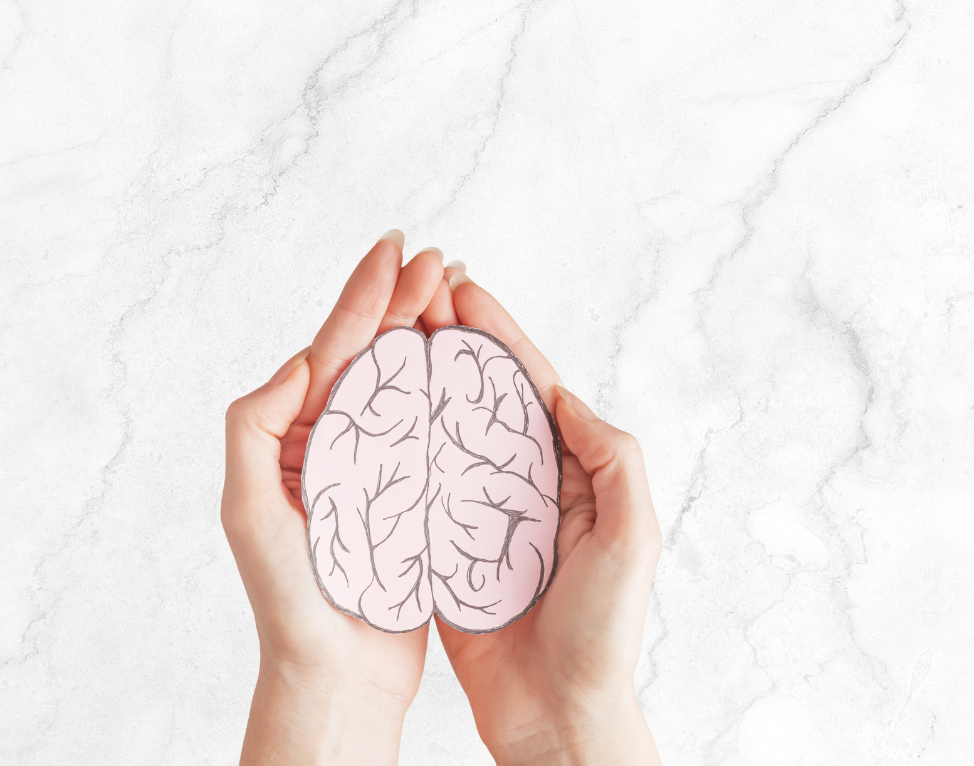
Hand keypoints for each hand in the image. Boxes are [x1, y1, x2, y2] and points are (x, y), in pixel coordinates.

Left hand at [221, 232, 445, 765]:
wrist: (335, 675)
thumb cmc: (287, 600)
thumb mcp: (249, 510)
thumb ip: (255, 428)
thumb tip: (303, 358)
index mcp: (297, 433)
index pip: (335, 350)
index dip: (364, 296)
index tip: (393, 251)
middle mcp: (335, 439)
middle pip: (373, 353)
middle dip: (402, 299)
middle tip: (435, 258)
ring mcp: (377, 461)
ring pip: (405, 380)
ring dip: (428, 330)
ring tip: (453, 290)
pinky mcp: (412, 489)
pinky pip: (432, 424)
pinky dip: (448, 384)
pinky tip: (468, 359)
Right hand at [425, 269, 662, 765]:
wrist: (555, 713)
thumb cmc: (602, 632)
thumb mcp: (631, 536)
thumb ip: (612, 458)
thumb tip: (565, 394)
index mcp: (571, 468)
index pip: (529, 384)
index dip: (498, 334)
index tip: (463, 290)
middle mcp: (523, 478)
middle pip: (481, 393)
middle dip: (452, 339)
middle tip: (416, 293)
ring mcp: (481, 508)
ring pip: (445, 427)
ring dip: (420, 379)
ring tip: (387, 334)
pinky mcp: (445, 542)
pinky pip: (419, 482)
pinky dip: (399, 442)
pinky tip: (372, 412)